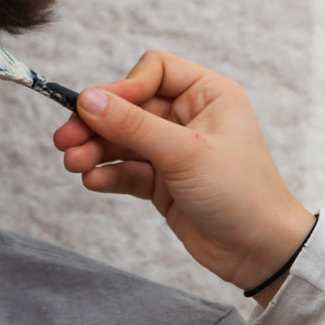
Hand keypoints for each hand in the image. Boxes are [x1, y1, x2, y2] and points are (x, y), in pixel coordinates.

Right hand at [54, 50, 313, 301]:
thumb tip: (87, 100)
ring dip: (95, 151)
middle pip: (129, 107)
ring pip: (122, 141)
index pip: (154, 71)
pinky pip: (127, 170)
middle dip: (96, 124)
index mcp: (207, 95)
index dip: (123, 87)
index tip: (94, 109)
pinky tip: (92, 182)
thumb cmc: (241, 193)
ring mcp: (174, 150)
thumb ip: (132, 126)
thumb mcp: (184, 154)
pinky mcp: (163, 182)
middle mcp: (189, 117)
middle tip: (64, 140)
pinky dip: (107, 174)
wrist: (260, 252)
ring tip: (72, 164)